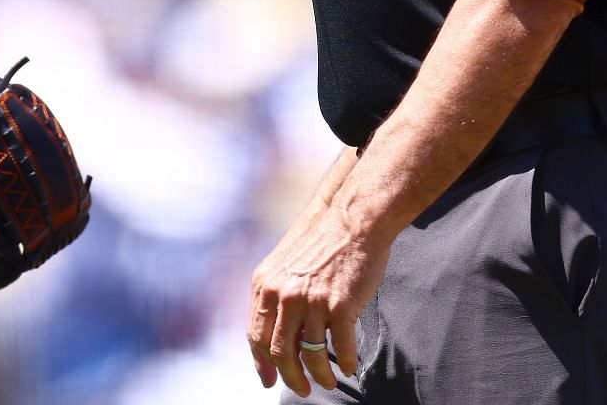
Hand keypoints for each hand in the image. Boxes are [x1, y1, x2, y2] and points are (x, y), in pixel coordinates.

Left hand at [247, 207, 389, 396]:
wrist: (350, 218)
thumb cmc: (321, 240)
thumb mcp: (284, 264)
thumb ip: (276, 294)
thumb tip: (274, 329)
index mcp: (265, 285)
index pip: (255, 336)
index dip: (262, 364)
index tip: (269, 380)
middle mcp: (283, 295)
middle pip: (279, 353)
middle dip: (290, 377)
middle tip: (302, 389)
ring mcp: (311, 302)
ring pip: (310, 356)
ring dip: (320, 376)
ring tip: (328, 381)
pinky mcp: (340, 306)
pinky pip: (340, 348)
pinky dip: (345, 363)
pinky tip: (348, 367)